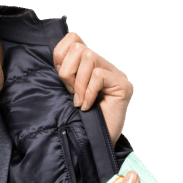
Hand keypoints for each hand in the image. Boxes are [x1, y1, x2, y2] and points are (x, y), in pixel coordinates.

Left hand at [52, 30, 133, 146]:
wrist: (94, 144)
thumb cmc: (79, 119)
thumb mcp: (66, 91)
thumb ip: (64, 71)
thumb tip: (58, 55)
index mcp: (90, 64)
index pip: (73, 39)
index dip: (60, 56)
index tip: (63, 81)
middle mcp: (105, 65)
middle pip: (79, 47)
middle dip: (68, 72)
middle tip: (72, 94)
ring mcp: (117, 74)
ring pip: (89, 56)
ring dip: (78, 83)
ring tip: (80, 101)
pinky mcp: (124, 85)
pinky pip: (98, 75)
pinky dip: (89, 92)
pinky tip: (88, 107)